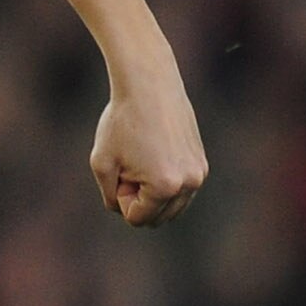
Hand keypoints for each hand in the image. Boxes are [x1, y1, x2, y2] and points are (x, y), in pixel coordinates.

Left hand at [91, 68, 204, 227]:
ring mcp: (200, 173)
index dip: (120, 196)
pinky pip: (181, 189)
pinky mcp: (202, 162)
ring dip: (151, 192)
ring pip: (171, 206)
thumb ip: (112, 197)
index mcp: (165, 187)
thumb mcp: (102, 164)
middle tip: (129, 166)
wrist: (149, 86)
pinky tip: (153, 154)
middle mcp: (190, 183)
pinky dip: (164, 181)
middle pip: (158, 218)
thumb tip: (127, 212)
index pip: (137, 218)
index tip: (120, 169)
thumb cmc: (121, 123)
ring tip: (142, 159)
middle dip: (138, 199)